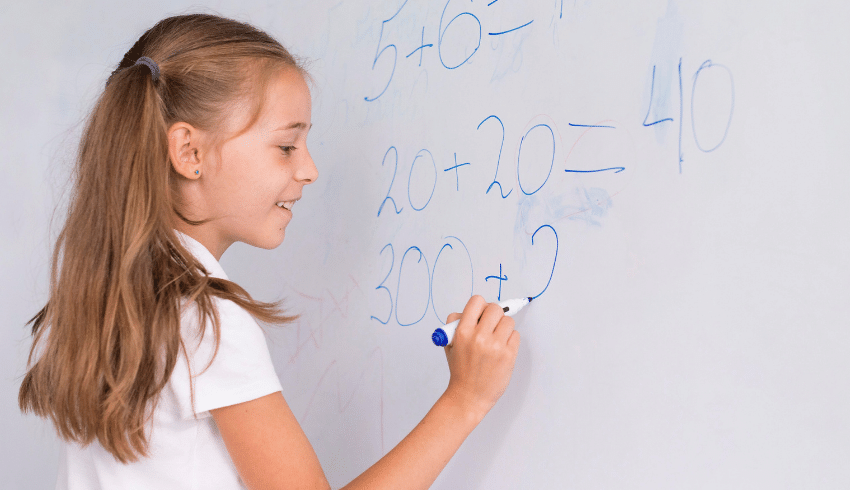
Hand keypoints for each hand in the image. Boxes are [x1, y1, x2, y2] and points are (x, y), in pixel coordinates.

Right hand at [442, 295, 520, 420]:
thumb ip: (457, 323)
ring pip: (508, 321)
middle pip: (496, 308)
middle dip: (494, 315)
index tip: (482, 314)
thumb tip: (472, 310)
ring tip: (496, 340)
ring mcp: (496, 346)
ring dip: (504, 327)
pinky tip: (501, 350)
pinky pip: (516, 335)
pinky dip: (510, 340)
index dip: (481, 306)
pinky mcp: (509, 355)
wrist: (469, 396)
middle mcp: (479, 337)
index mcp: (462, 332)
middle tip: (491, 326)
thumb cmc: (460, 370)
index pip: (477, 301)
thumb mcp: (450, 344)